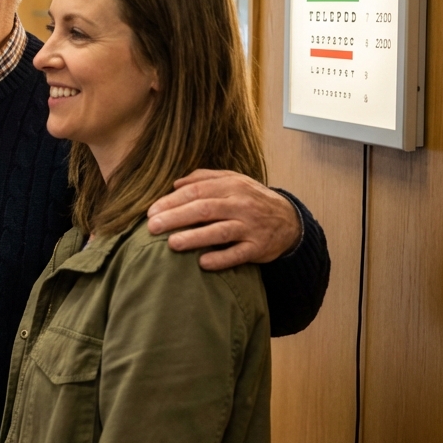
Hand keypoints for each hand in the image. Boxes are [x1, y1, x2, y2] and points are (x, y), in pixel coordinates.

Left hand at [146, 169, 301, 270]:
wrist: (290, 220)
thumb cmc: (251, 199)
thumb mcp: (233, 181)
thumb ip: (204, 179)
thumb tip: (175, 184)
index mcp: (231, 186)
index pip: (196, 191)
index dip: (172, 201)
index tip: (151, 211)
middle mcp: (241, 205)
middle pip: (204, 209)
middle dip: (176, 217)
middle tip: (152, 227)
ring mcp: (250, 227)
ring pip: (220, 231)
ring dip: (195, 238)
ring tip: (172, 243)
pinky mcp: (258, 248)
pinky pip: (238, 254)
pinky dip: (221, 259)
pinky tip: (203, 263)